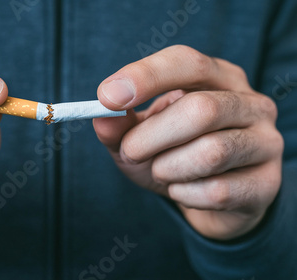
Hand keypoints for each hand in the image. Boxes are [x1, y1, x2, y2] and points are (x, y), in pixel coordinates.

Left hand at [94, 45, 283, 239]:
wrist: (212, 200)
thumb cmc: (174, 156)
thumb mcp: (139, 138)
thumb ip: (119, 127)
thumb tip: (102, 118)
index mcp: (218, 78)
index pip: (186, 62)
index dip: (146, 76)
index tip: (107, 97)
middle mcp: (250, 102)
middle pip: (200, 109)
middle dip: (151, 136)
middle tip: (130, 151)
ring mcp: (265, 141)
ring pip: (211, 152)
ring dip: (168, 168)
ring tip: (161, 171)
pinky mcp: (267, 182)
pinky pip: (217, 191)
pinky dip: (185, 195)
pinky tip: (184, 191)